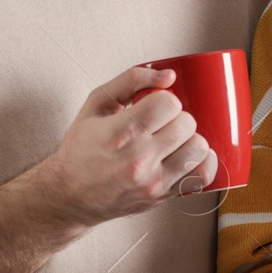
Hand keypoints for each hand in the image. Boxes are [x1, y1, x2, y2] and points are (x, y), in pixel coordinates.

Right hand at [38, 65, 216, 226]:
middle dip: (178, 117)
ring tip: (174, 140)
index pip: (168, 104)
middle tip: (164, 123)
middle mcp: (138, 159)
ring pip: (198, 148)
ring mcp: (152, 182)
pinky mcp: (161, 197)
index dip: (167, 99)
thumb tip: (169, 75)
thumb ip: (131, 80)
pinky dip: (203, 162)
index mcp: (121, 132)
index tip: (157, 106)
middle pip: (186, 124)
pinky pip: (202, 176)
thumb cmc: (81, 148)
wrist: (68, 195)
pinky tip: (189, 155)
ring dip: (191, 138)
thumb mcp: (96, 104)